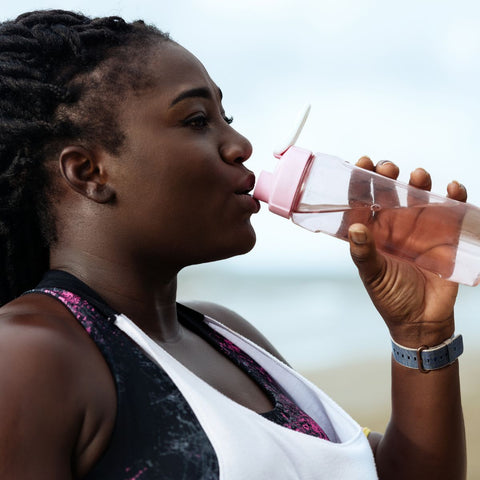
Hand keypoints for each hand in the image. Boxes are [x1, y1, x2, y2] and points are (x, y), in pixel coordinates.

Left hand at [347, 157, 466, 346]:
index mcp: (373, 233)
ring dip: (419, 182)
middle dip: (388, 176)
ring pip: (420, 196)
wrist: (422, 321)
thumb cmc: (392, 298)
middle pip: (391, 192)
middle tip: (387, 168)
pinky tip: (452, 188)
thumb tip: (355, 228)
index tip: (361, 162)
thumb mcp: (373, 276)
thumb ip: (364, 253)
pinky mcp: (445, 235)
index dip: (360, 181)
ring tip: (417, 176)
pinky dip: (453, 196)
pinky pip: (451, 210)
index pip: (364, 201)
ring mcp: (421, 228)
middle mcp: (395, 226)